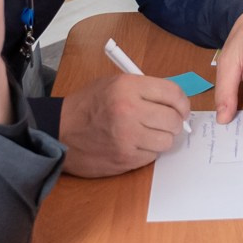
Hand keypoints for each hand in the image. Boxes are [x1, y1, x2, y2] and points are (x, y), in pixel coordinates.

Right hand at [58, 68, 189, 177]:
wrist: (59, 131)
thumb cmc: (87, 105)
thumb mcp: (113, 84)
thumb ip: (144, 90)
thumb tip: (175, 103)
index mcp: (127, 87)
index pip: (172, 94)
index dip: (183, 103)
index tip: (182, 109)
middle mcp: (129, 111)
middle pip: (173, 120)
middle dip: (175, 123)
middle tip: (167, 124)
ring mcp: (127, 137)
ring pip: (166, 141)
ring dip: (162, 139)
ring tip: (149, 135)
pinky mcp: (125, 158)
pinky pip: (152, 156)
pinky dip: (148, 152)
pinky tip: (134, 145)